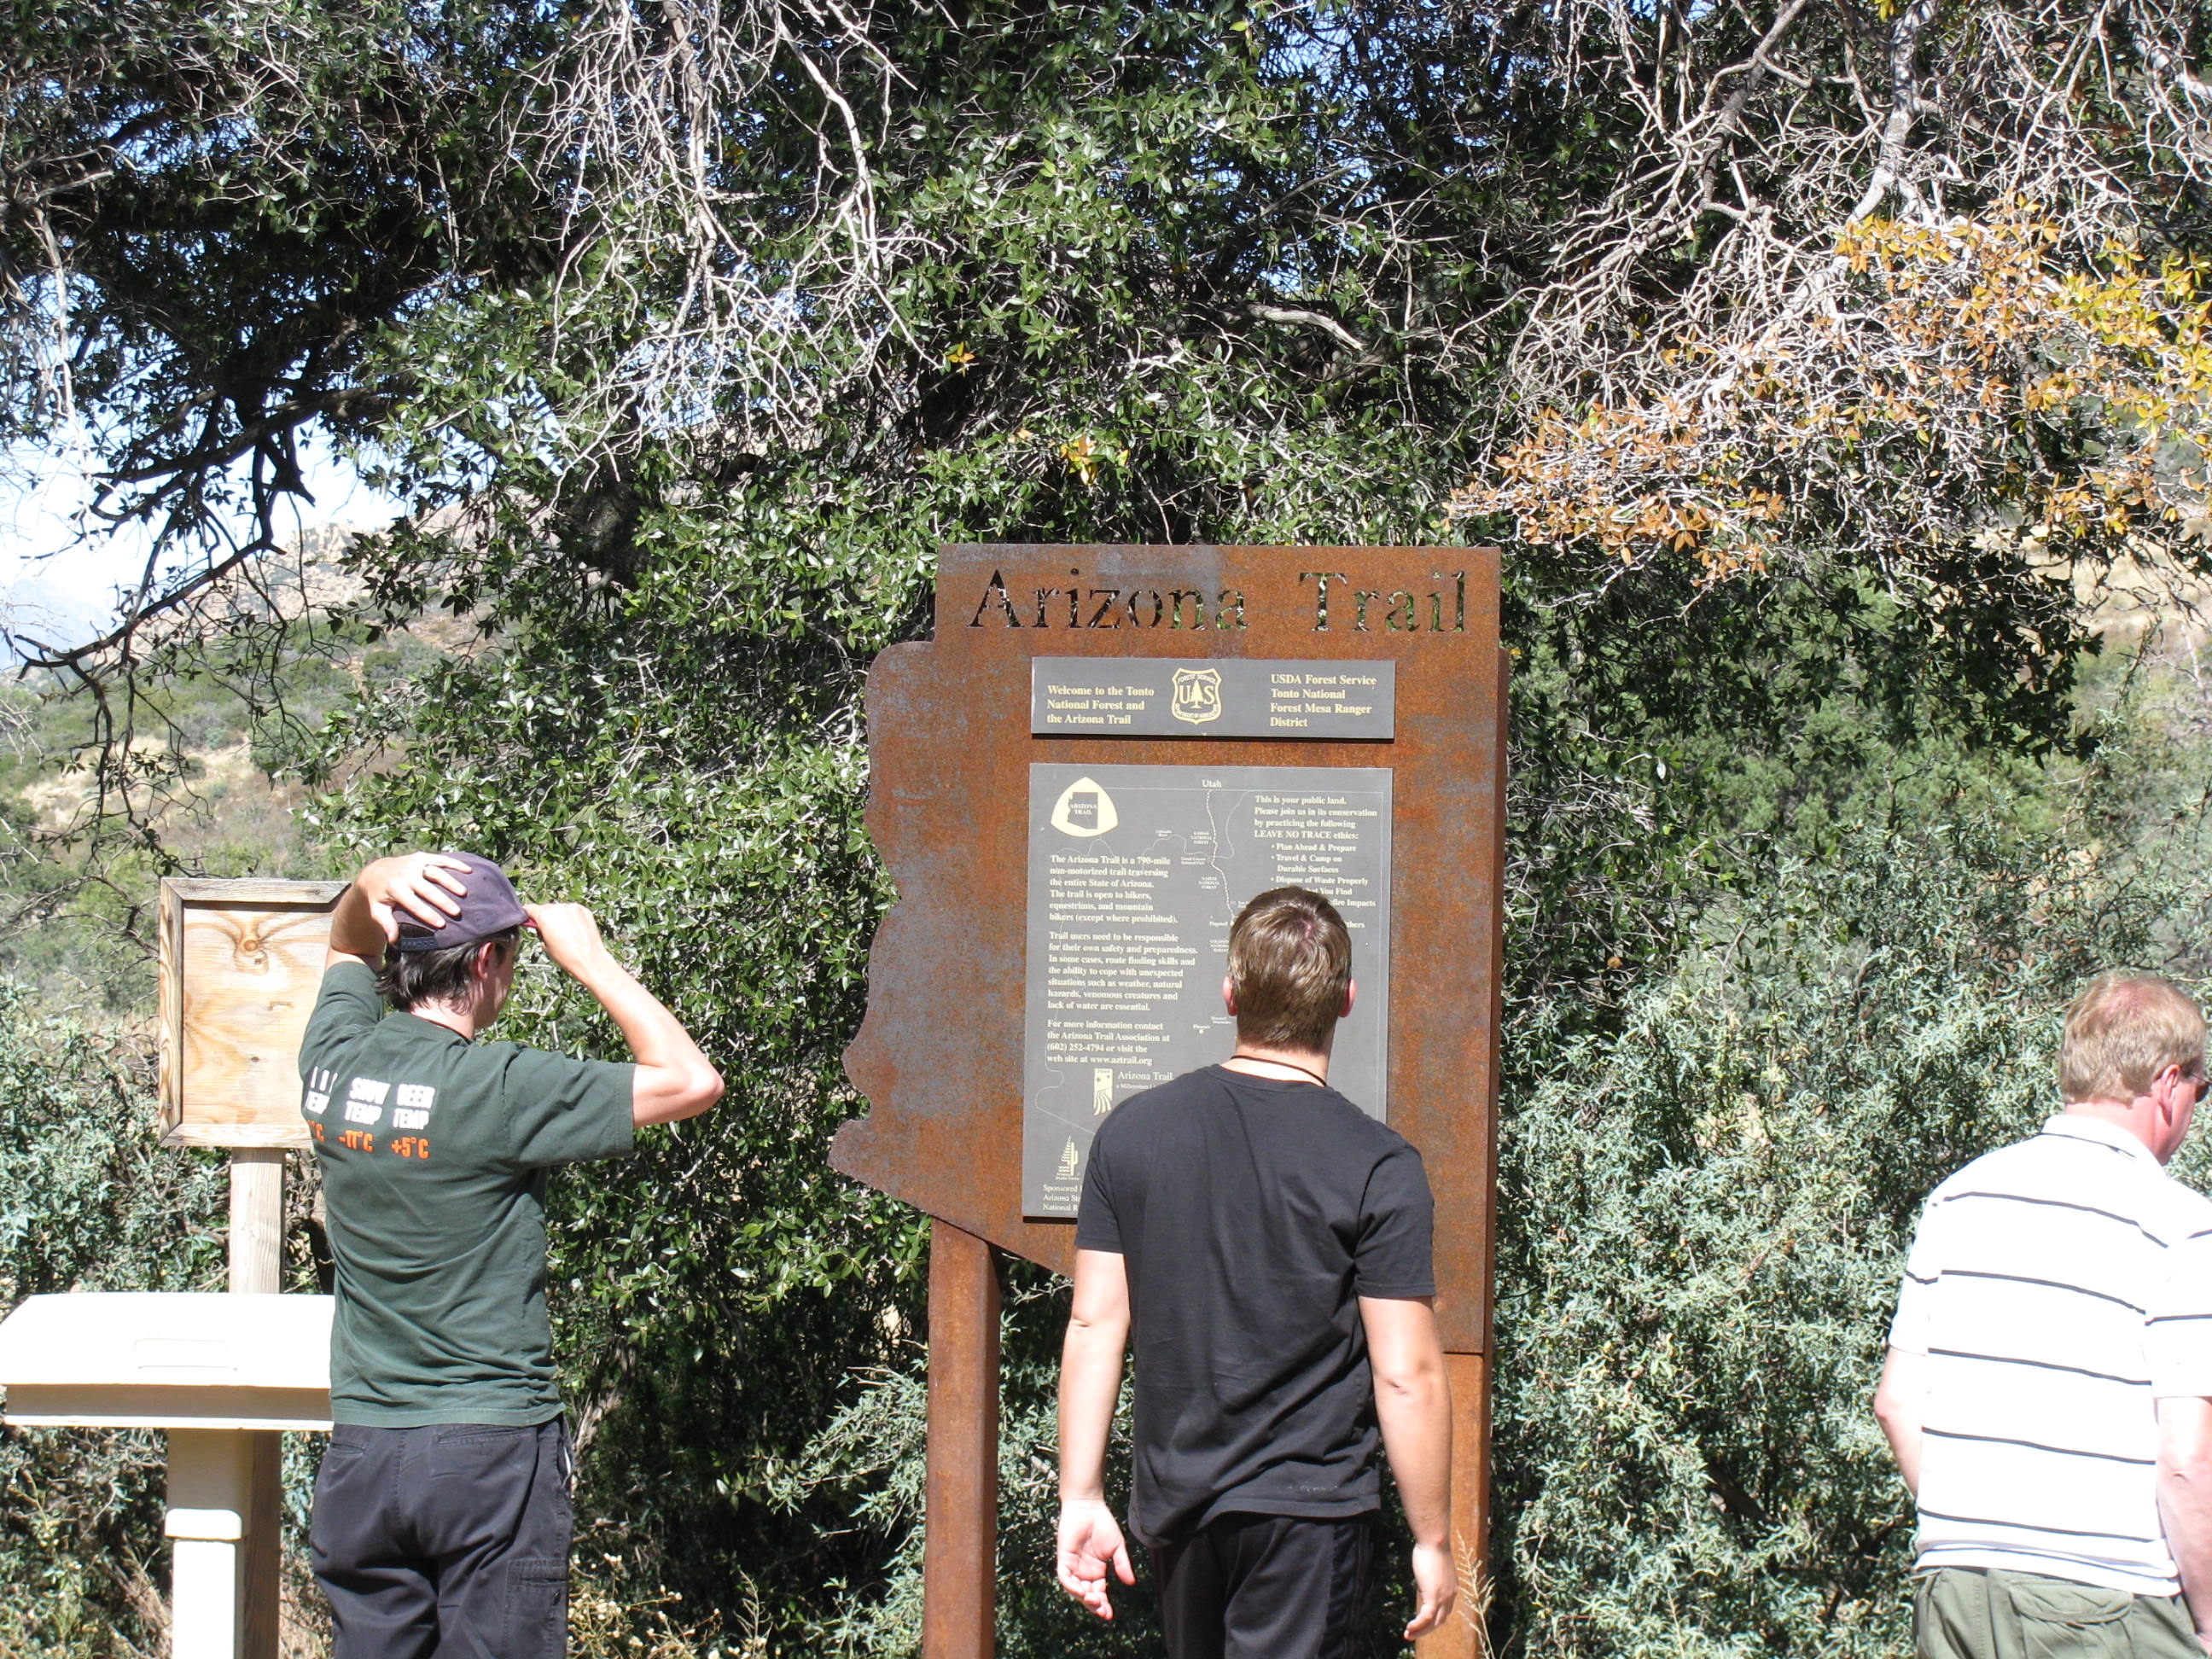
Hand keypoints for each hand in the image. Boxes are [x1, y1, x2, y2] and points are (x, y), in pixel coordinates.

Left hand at [358, 854, 471, 942]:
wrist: (375, 871)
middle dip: (443, 901)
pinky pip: (440, 859)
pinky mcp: (422, 857)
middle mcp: (405, 874)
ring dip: (451, 882)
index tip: (441, 924)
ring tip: (464, 893)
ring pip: (436, 873)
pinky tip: (468, 870)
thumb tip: (394, 940)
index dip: (428, 915)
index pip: (414, 904)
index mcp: (394, 888)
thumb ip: (386, 923)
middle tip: (456, 912)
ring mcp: (414, 863)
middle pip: (427, 889)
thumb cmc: (381, 896)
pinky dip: (455, 864)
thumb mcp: (378, 910)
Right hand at [523, 903, 607, 975]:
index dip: (527, 914)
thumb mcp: (545, 945)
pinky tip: (574, 929)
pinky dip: (570, 916)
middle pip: (546, 908)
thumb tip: (541, 925)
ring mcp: (573, 907)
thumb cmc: (566, 956)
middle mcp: (558, 908)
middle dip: (544, 916)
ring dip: (558, 915)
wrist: (589, 959)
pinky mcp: (584, 910)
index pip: (530, 908)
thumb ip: (540, 930)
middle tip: (547, 929)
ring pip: (560, 908)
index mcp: (545, 916)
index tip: (528, 918)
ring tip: (563, 931)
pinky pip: (572, 910)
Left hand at [1055, 1498, 1133, 1620]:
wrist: (1089, 1506)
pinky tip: (1081, 1591)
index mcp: (1096, 1571)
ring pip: (1075, 1589)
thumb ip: (1122, 1565)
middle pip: (1087, 1595)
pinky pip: (1064, 1577)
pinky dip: (1071, 1586)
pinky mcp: (1064, 1558)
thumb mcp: (1117, 1547)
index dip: (1103, 1605)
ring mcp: (1073, 1566)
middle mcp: (1083, 1571)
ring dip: (1083, 1598)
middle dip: (1094, 1605)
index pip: (1099, 1593)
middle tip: (1102, 1611)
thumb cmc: (1103, 1524)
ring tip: (1094, 1601)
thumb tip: (1131, 1583)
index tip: (1109, 1615)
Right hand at [1404, 1540, 1456, 1640]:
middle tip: (1413, 1634)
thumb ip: (1430, 1576)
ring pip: (1434, 1622)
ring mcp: (1444, 1597)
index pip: (1444, 1610)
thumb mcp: (1432, 1566)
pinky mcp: (1434, 1597)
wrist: (1435, 1542)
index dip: (1433, 1618)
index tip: (1421, 1622)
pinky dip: (1418, 1625)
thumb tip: (1423, 1576)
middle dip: (1427, 1629)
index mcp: (1451, 1588)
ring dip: (1421, 1631)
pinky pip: (1426, 1618)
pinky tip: (1409, 1628)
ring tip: (1408, 1635)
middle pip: (1440, 1619)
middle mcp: (1450, 1595)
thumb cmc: (1431, 1548)